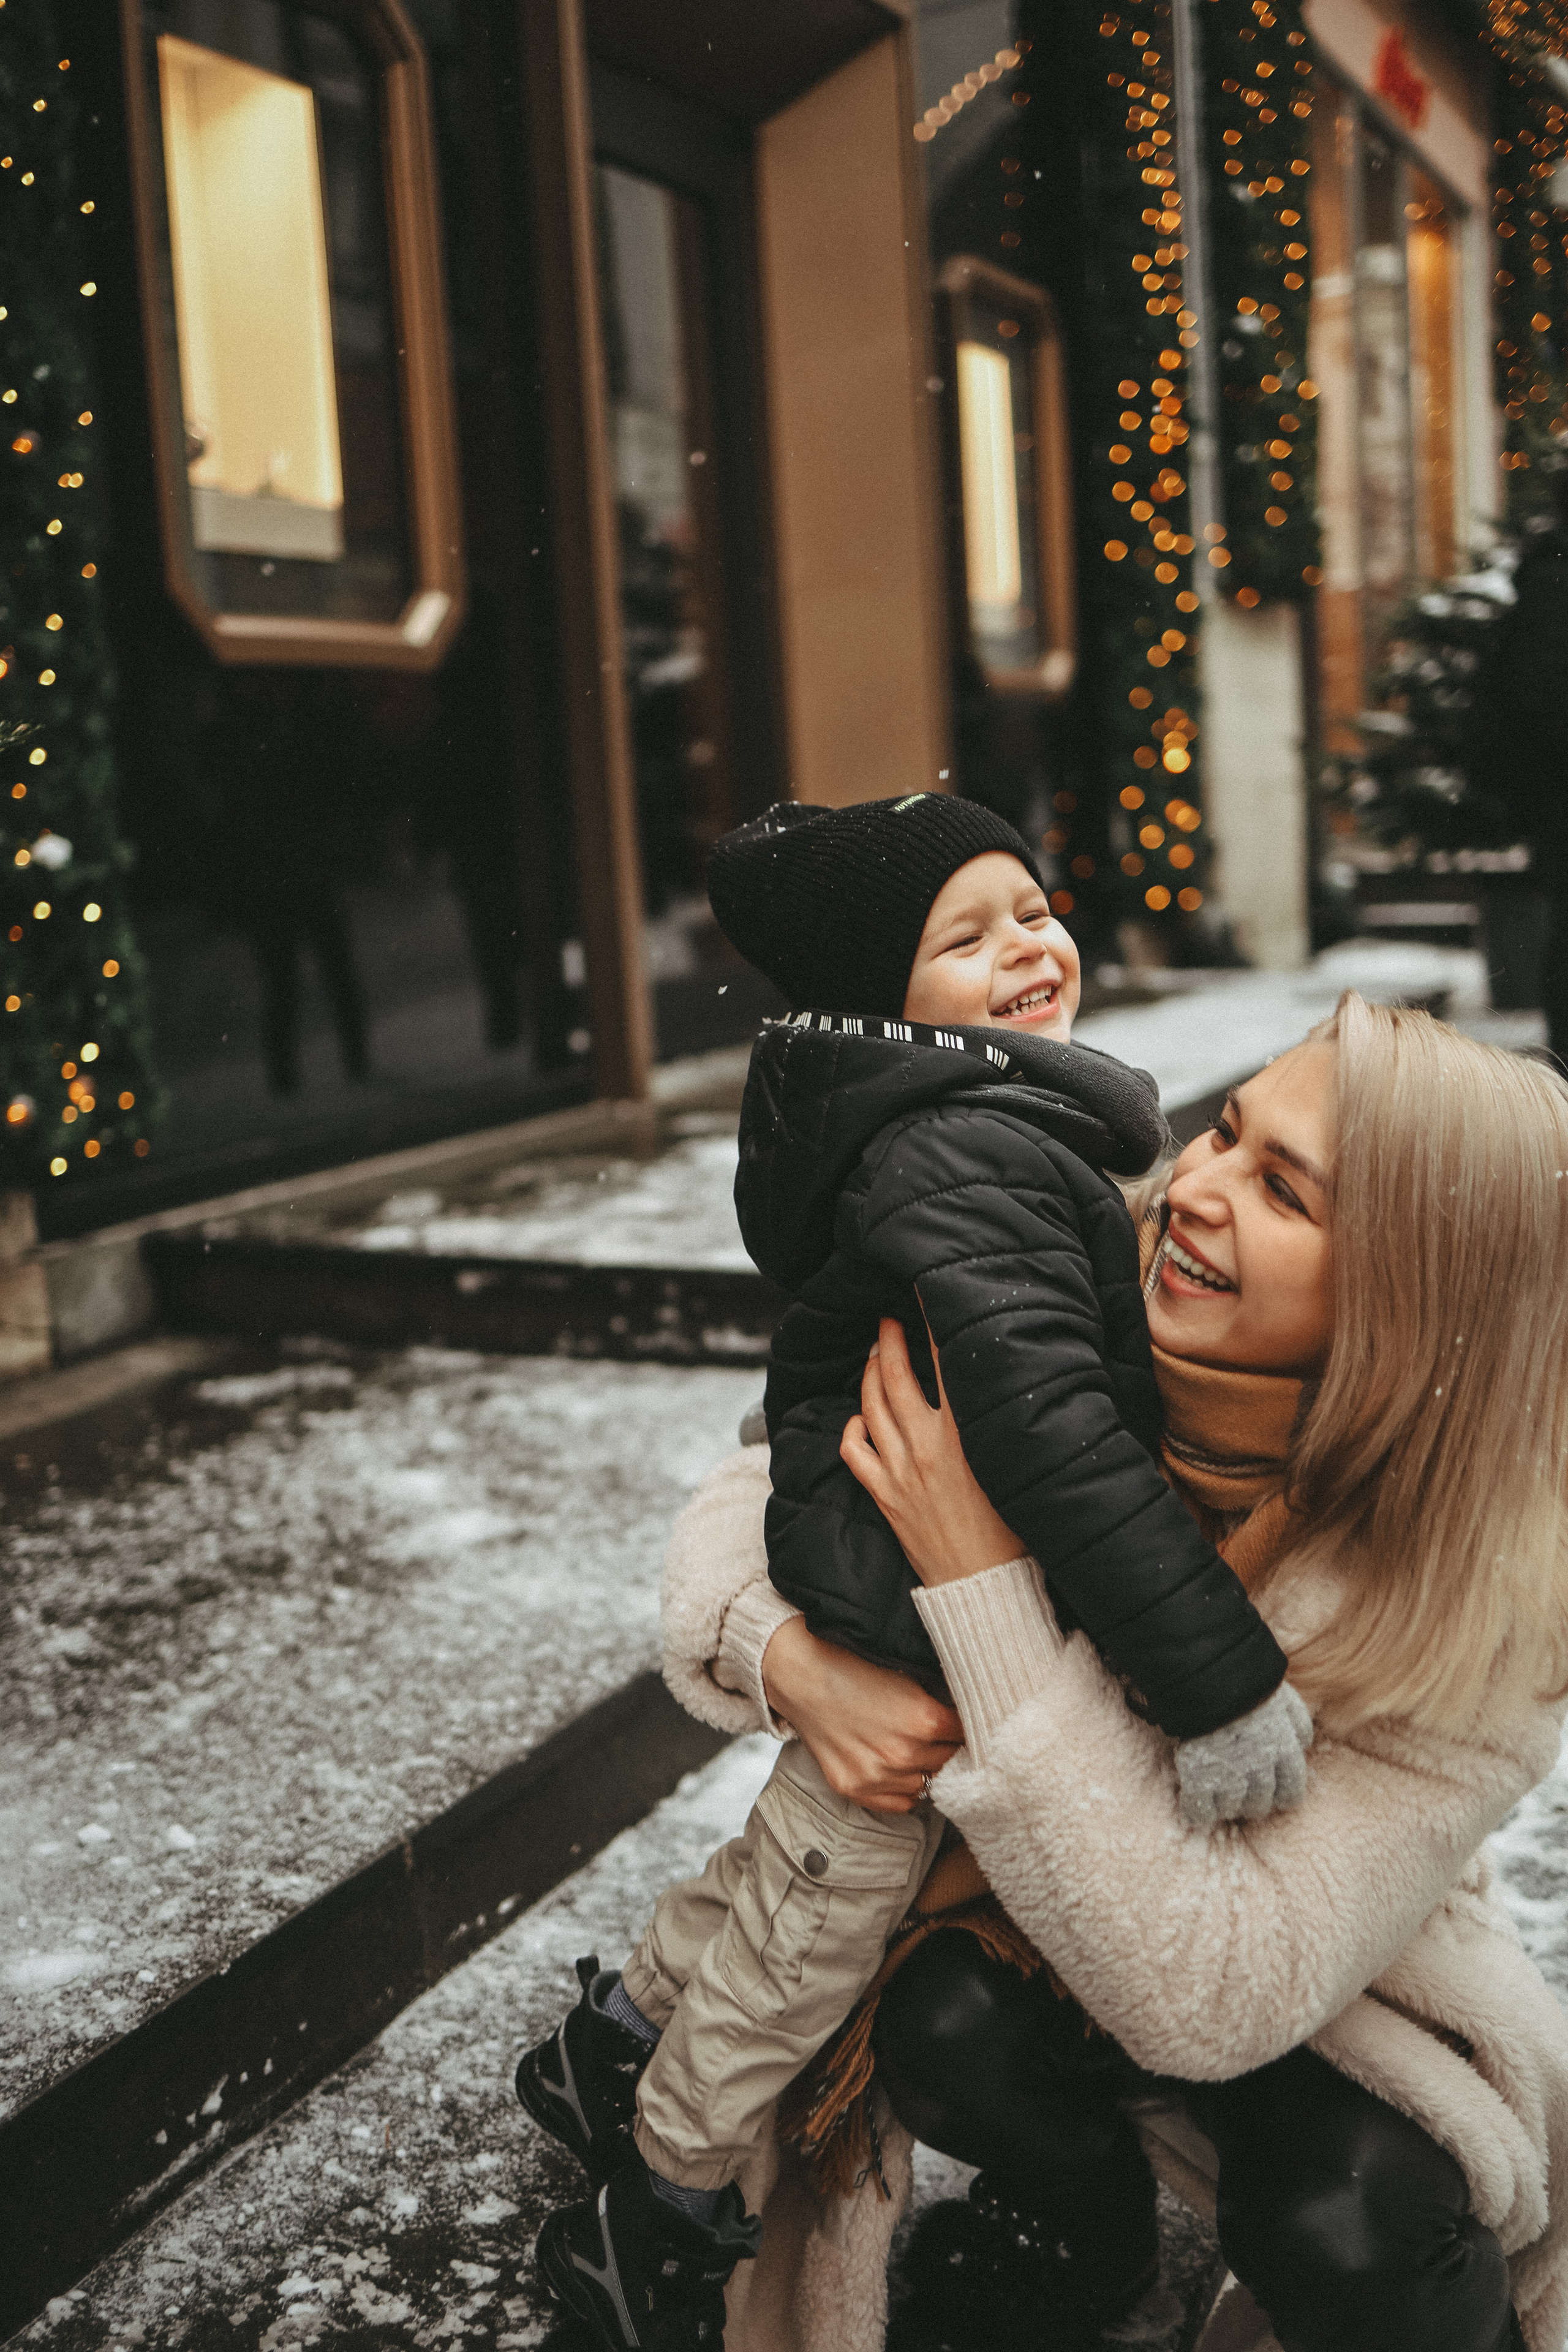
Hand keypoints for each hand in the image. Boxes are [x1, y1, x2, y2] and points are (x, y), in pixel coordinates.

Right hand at [760, 1614, 962, 1813]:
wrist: (802, 1677)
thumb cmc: (854, 1667)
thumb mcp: (908, 1676)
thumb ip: (940, 1701)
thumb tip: (972, 1714)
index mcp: (924, 1719)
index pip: (969, 1734)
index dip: (970, 1725)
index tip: (970, 1721)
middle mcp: (904, 1754)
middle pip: (952, 1761)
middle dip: (950, 1747)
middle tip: (944, 1734)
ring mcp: (879, 1776)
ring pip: (929, 1784)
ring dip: (929, 1768)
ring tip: (919, 1748)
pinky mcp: (856, 1790)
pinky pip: (903, 1803)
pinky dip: (907, 1787)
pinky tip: (902, 1768)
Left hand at [839, 1317, 1021, 1585]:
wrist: (987, 1587)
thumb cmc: (1018, 1531)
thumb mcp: (1020, 1465)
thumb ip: (1011, 1423)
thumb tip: (1019, 1384)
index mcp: (964, 1435)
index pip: (946, 1363)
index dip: (934, 1326)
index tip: (926, 1299)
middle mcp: (926, 1447)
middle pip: (895, 1377)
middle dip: (889, 1340)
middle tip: (888, 1318)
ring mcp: (900, 1472)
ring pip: (871, 1408)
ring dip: (871, 1374)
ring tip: (876, 1353)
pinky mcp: (885, 1497)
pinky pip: (855, 1452)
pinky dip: (853, 1428)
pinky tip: (860, 1418)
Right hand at [1175, 1681, 1314, 1830]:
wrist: (1210, 1679)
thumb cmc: (1249, 1683)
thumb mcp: (1285, 1698)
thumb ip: (1298, 1723)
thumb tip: (1304, 1743)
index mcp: (1284, 1753)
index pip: (1291, 1794)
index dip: (1280, 1795)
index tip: (1271, 1789)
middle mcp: (1260, 1771)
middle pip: (1259, 1805)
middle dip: (1251, 1800)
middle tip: (1238, 1787)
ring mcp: (1229, 1777)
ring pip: (1232, 1808)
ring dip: (1224, 1803)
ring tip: (1214, 1789)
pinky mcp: (1199, 1778)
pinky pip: (1200, 1811)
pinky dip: (1197, 1811)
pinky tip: (1193, 1803)